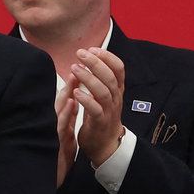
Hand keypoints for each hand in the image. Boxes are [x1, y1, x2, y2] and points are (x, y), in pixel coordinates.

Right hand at [55, 75, 79, 186]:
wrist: (51, 180)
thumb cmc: (57, 159)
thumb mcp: (65, 136)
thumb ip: (68, 120)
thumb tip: (72, 103)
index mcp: (59, 125)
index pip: (65, 103)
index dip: (71, 87)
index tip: (78, 72)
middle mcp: (54, 126)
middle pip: (61, 102)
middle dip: (69, 85)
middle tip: (75, 68)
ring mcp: (53, 133)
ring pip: (59, 110)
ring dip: (66, 94)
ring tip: (73, 78)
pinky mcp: (54, 142)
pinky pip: (61, 126)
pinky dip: (66, 114)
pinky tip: (71, 103)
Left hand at [70, 47, 125, 167]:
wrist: (105, 144)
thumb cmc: (101, 116)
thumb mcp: (102, 95)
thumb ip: (98, 79)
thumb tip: (88, 58)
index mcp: (116, 90)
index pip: (118, 68)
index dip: (107, 57)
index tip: (93, 48)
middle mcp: (115, 98)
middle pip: (110, 77)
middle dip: (96, 63)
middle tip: (80, 53)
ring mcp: (109, 110)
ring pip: (103, 91)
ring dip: (89, 78)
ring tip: (75, 68)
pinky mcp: (100, 122)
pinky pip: (96, 110)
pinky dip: (86, 100)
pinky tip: (76, 91)